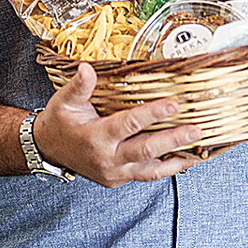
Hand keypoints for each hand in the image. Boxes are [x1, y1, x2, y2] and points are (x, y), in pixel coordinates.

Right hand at [30, 64, 203, 186]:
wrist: (48, 150)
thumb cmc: (59, 122)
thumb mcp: (64, 101)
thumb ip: (79, 86)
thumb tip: (87, 68)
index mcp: (95, 137)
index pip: (128, 125)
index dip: (151, 114)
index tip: (173, 105)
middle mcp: (107, 159)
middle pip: (145, 150)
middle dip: (173, 140)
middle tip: (196, 130)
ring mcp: (115, 173)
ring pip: (150, 169)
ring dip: (176, 159)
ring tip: (198, 148)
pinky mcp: (119, 179)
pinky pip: (147, 176)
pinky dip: (167, 169)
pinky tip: (185, 160)